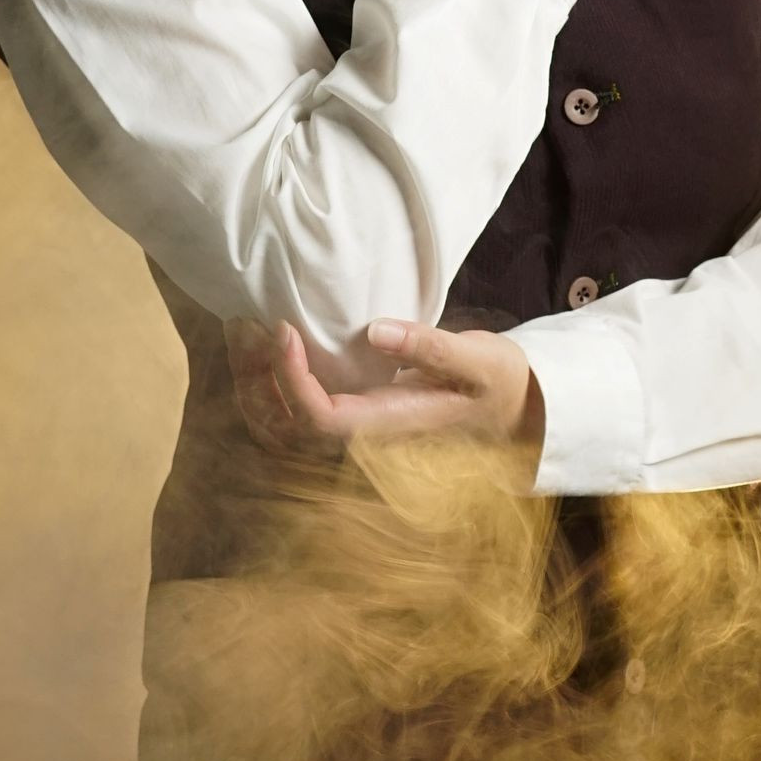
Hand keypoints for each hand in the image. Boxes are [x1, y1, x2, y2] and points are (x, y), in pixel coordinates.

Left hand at [231, 318, 545, 468]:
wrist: (516, 408)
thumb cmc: (499, 382)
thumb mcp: (480, 357)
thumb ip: (431, 346)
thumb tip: (376, 331)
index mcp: (391, 425)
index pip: (321, 418)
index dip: (291, 379)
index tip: (284, 329)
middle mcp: (365, 437)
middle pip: (285, 430)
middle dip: (254, 381)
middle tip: (245, 324)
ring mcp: (355, 431)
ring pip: (278, 430)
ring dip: (251, 386)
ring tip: (245, 332)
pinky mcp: (350, 417)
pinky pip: (289, 416)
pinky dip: (265, 387)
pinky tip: (265, 348)